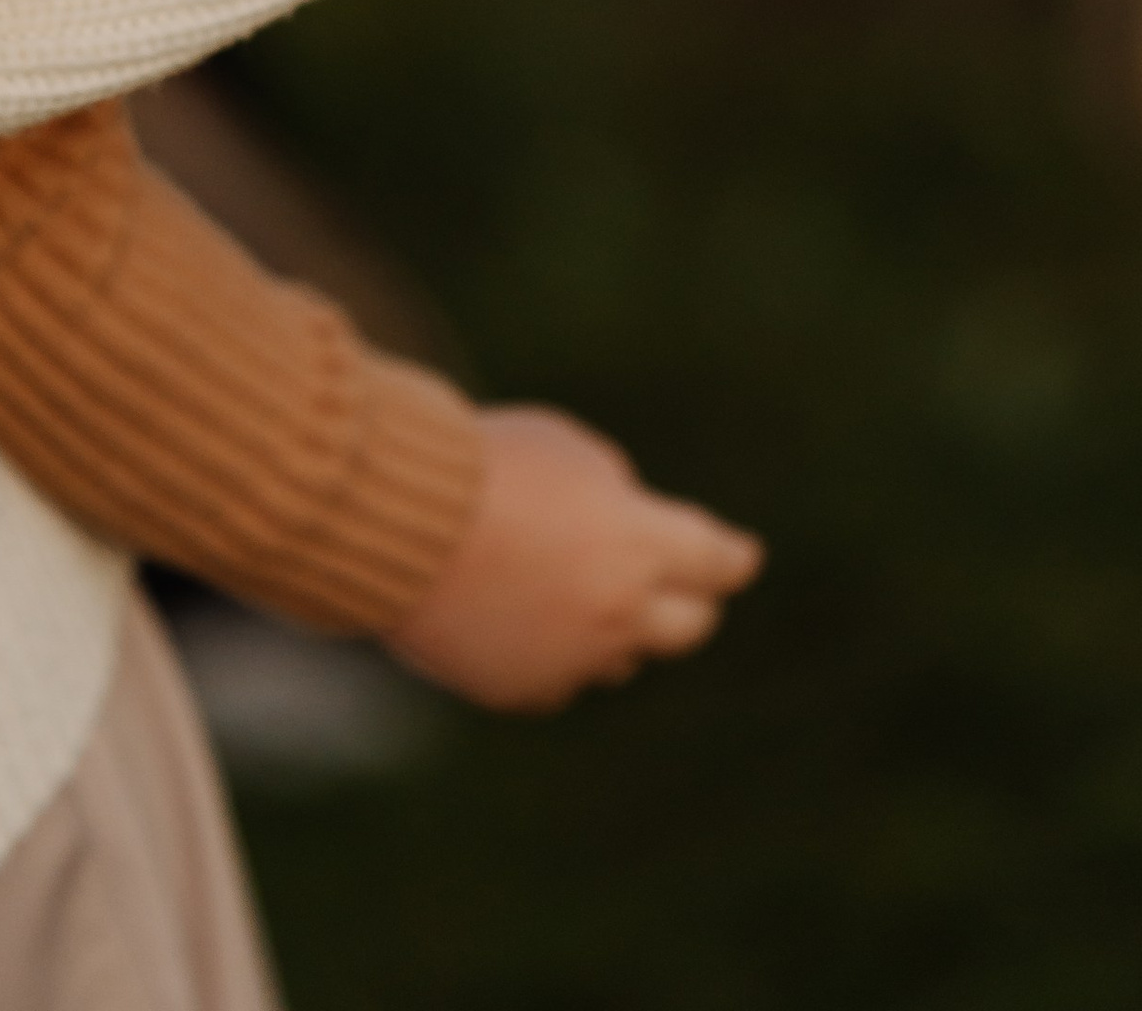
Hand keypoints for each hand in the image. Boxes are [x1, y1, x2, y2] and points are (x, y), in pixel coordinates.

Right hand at [386, 406, 762, 710]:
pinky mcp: (522, 691)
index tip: (744, 557)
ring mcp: (571, 660)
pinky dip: (553, 652)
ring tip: (577, 589)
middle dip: (689, 603)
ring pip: (621, 658)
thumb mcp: (566, 450)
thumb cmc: (482, 465)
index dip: (731, 557)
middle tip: (686, 591)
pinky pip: (557, 679)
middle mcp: (618, 614)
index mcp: (639, 544)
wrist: (397, 521)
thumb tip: (625, 528)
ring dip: (614, 628)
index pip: (714, 560)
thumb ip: (611, 493)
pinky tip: (524, 618)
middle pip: (688, 626)